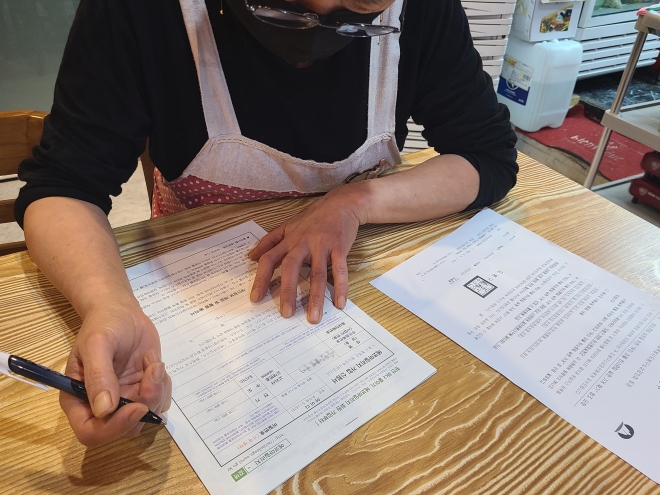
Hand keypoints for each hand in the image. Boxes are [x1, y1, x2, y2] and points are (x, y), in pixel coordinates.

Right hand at [60, 302, 171, 446]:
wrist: (121, 312)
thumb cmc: (103, 325)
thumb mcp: (97, 344)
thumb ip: (98, 376)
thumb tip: (105, 410)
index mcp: (78, 399)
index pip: (90, 432)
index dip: (113, 428)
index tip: (137, 407)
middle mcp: (101, 406)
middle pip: (124, 429)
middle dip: (144, 404)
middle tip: (152, 372)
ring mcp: (125, 400)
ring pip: (147, 417)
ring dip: (157, 391)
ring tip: (152, 362)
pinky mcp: (144, 391)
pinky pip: (160, 402)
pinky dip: (164, 385)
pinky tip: (154, 363)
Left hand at [248, 184, 366, 323]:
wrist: (341, 204)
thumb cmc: (313, 217)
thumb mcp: (287, 225)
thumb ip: (269, 241)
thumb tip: (250, 256)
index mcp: (288, 240)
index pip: (269, 260)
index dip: (261, 279)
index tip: (256, 298)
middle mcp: (302, 243)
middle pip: (292, 268)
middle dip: (288, 291)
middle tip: (286, 313)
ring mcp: (322, 245)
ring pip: (317, 274)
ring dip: (315, 297)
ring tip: (313, 317)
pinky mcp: (340, 247)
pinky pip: (340, 270)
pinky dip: (340, 287)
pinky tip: (339, 303)